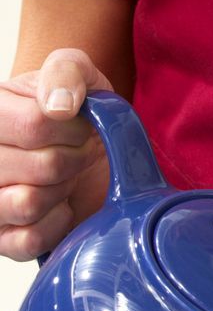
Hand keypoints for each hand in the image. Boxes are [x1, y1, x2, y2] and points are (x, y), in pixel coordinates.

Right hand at [0, 49, 110, 261]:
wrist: (85, 148)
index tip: (82, 126)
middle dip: (75, 158)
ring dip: (62, 189)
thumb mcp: (78, 74)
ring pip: (29, 203)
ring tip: (63, 176)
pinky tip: (58, 204)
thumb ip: (67, 71)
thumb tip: (60, 106)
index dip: (74, 128)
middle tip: (78, 152)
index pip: (35, 124)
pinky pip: (30, 239)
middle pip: (42, 165)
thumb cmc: (76, 112)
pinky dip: (57, 222)